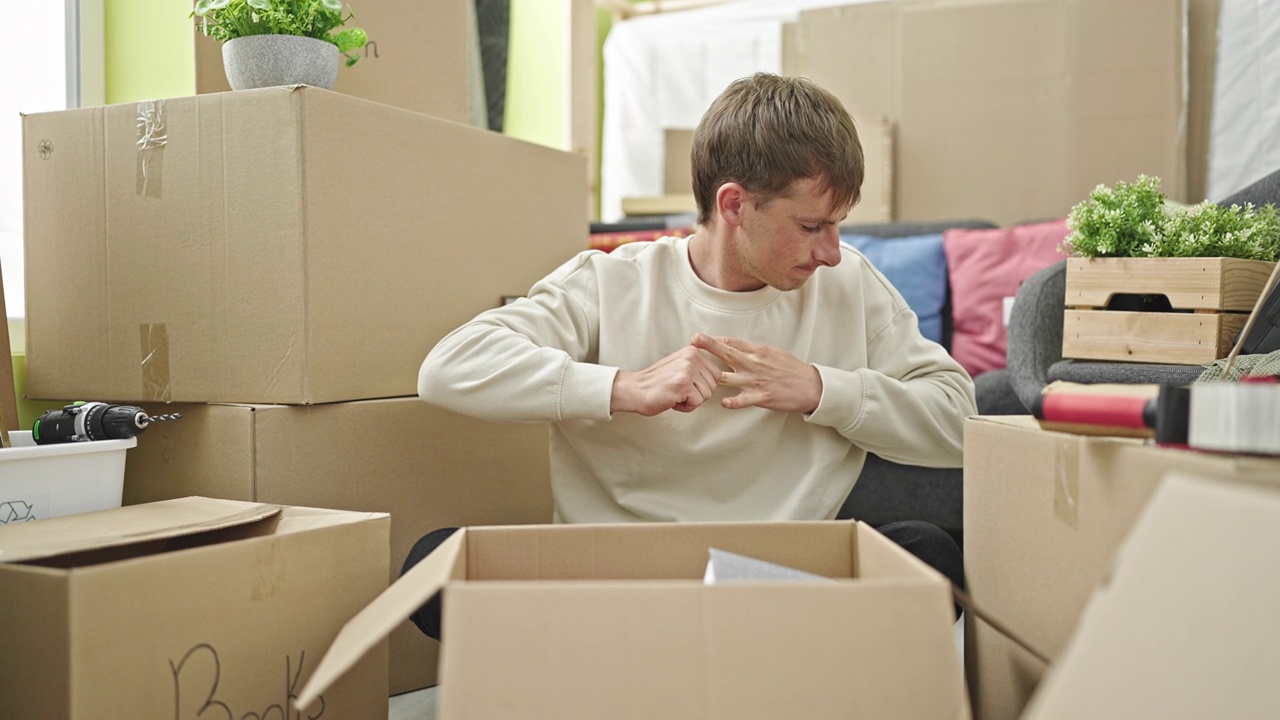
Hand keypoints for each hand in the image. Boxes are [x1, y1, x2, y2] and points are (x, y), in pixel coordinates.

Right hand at [610, 344, 722, 415]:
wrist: (635, 390)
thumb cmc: (656, 382)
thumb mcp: (679, 365)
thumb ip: (697, 366)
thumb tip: (718, 377)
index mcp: (692, 352)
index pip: (716, 374)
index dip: (702, 386)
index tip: (685, 384)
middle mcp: (691, 358)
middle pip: (713, 386)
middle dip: (698, 394)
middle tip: (679, 391)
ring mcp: (687, 370)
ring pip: (706, 395)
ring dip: (691, 401)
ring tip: (675, 394)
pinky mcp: (683, 384)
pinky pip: (696, 403)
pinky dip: (685, 407)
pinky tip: (672, 400)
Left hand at [691, 333, 822, 413]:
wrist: (811, 386)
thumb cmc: (792, 369)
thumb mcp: (774, 352)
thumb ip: (754, 350)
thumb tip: (736, 346)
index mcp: (758, 351)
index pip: (732, 343)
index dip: (715, 340)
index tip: (699, 337)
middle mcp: (755, 364)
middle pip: (728, 354)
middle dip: (710, 346)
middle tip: (694, 340)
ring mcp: (757, 381)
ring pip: (730, 378)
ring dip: (713, 376)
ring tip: (698, 375)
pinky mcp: (762, 397)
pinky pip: (744, 400)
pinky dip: (733, 402)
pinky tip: (723, 403)